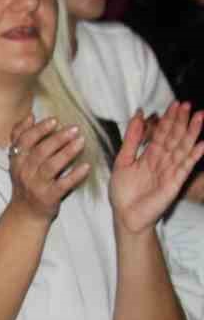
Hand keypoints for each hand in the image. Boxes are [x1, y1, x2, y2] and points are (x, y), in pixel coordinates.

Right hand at [6, 115, 88, 221]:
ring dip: (67, 153)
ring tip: (81, 141)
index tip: (54, 120)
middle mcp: (24, 171)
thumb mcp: (18, 160)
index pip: (25, 141)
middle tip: (74, 128)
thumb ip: (21, 137)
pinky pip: (63, 185)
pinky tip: (86, 167)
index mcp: (17, 160)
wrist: (26, 212)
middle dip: (57, 138)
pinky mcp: (49, 197)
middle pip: (40, 151)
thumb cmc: (26, 182)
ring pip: (51, 166)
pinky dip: (75, 175)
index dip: (39, 130)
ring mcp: (36, 185)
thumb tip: (29, 116)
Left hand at [110, 102, 203, 233]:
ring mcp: (170, 171)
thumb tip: (138, 115)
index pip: (162, 134)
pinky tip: (202, 144)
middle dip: (181, 121)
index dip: (168, 119)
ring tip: (199, 117)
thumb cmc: (122, 191)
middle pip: (174, 137)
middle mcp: (162, 161)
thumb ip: (131, 139)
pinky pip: (185, 166)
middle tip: (188, 104)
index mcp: (149, 156)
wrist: (124, 215)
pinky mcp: (174, 182)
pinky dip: (194, 155)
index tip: (175, 104)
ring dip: (191, 132)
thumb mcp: (122, 160)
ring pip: (182, 148)